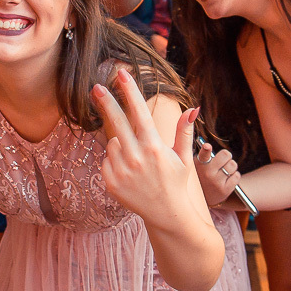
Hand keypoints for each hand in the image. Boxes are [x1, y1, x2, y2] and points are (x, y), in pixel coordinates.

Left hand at [92, 68, 198, 222]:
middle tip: (96, 87)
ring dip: (120, 143)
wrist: (167, 215)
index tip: (121, 74)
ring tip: (136, 160)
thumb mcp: (184, 157)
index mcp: (155, 147)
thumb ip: (184, 132)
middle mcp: (137, 157)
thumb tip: (194, 108)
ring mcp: (122, 170)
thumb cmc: (176, 183)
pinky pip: (106, 160)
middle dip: (106, 101)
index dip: (130, 91)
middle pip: (116, 121)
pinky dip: (115, 160)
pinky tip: (129, 171)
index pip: (139, 112)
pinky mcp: (111, 182)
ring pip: (112, 142)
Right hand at [193, 143, 241, 207]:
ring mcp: (216, 182)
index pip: (203, 155)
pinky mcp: (225, 190)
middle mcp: (207, 174)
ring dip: (231, 166)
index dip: (206, 149)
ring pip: (233, 164)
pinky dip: (234, 175)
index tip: (207, 147)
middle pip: (226, 154)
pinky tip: (228, 178)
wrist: (201, 198)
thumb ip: (202, 155)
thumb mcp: (196, 165)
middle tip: (223, 160)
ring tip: (225, 170)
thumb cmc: (200, 175)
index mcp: (199, 165)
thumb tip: (208, 146)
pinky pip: (237, 176)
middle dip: (226, 156)